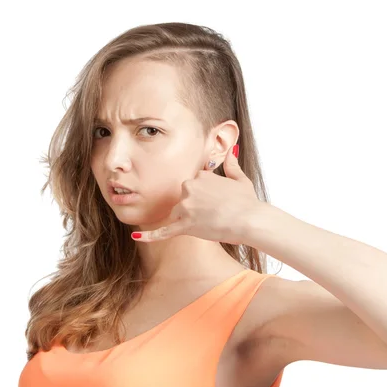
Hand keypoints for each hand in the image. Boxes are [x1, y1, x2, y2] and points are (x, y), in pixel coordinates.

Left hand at [131, 144, 259, 244]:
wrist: (250, 220)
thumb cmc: (247, 202)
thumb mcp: (240, 179)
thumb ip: (232, 164)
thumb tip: (232, 150)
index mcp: (200, 175)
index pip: (194, 184)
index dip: (205, 195)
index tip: (217, 201)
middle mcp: (190, 188)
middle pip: (183, 198)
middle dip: (195, 206)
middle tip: (215, 212)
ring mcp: (186, 207)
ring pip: (178, 212)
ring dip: (189, 219)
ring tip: (209, 222)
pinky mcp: (185, 225)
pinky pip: (164, 231)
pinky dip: (150, 235)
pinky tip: (137, 236)